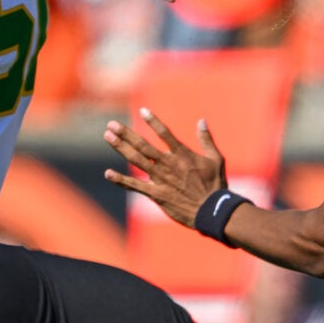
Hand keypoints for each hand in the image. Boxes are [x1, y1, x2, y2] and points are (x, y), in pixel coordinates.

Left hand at [103, 108, 228, 227]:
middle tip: (111, 124)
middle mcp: (168, 164)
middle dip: (126, 133)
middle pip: (143, 145)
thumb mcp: (216, 159)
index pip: (165, 133)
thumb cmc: (215, 185)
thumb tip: (201, 121)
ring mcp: (161, 179)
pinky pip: (136, 186)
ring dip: (120, 148)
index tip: (142, 110)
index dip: (153, 121)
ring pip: (136, 160)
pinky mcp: (156, 194)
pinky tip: (107, 174)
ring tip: (107, 137)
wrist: (212, 211)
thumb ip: (206, 140)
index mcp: (182, 155)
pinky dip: (121, 180)